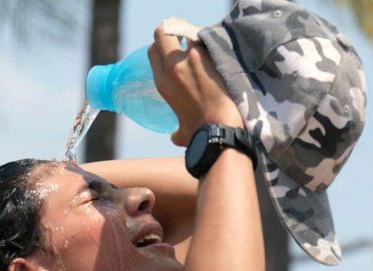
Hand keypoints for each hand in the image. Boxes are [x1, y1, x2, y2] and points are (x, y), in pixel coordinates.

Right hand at [148, 26, 243, 146]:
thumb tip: (175, 137)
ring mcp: (189, 59)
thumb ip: (176, 132)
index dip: (162, 46)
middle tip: (186, 37)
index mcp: (162, 83)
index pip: (153, 50)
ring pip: (184, 31)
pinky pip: (204, 37)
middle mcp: (172, 68)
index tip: (174, 47)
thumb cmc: (201, 134)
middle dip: (173, 31)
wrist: (219, 128)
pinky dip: (209, 39)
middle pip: (162, 33)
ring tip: (204, 43)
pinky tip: (217, 48)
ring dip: (193, 34)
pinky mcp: (208, 56)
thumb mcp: (182, 133)